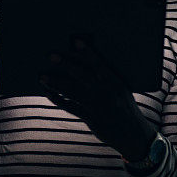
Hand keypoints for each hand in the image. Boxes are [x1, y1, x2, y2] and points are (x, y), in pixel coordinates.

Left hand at [38, 36, 157, 160]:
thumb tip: (91, 64)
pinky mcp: (91, 119)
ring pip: (73, 92)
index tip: (76, 41)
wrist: (133, 135)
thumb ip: (108, 79)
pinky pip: (71, 107)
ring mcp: (97, 107)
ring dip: (56, 83)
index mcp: (116, 83)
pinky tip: (49, 94)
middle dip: (66, 65)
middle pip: (82, 76)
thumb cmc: (126, 109)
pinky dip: (59, 100)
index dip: (88, 52)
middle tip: (52, 56)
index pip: (99, 64)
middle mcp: (106, 93)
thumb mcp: (123, 91)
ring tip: (42, 76)